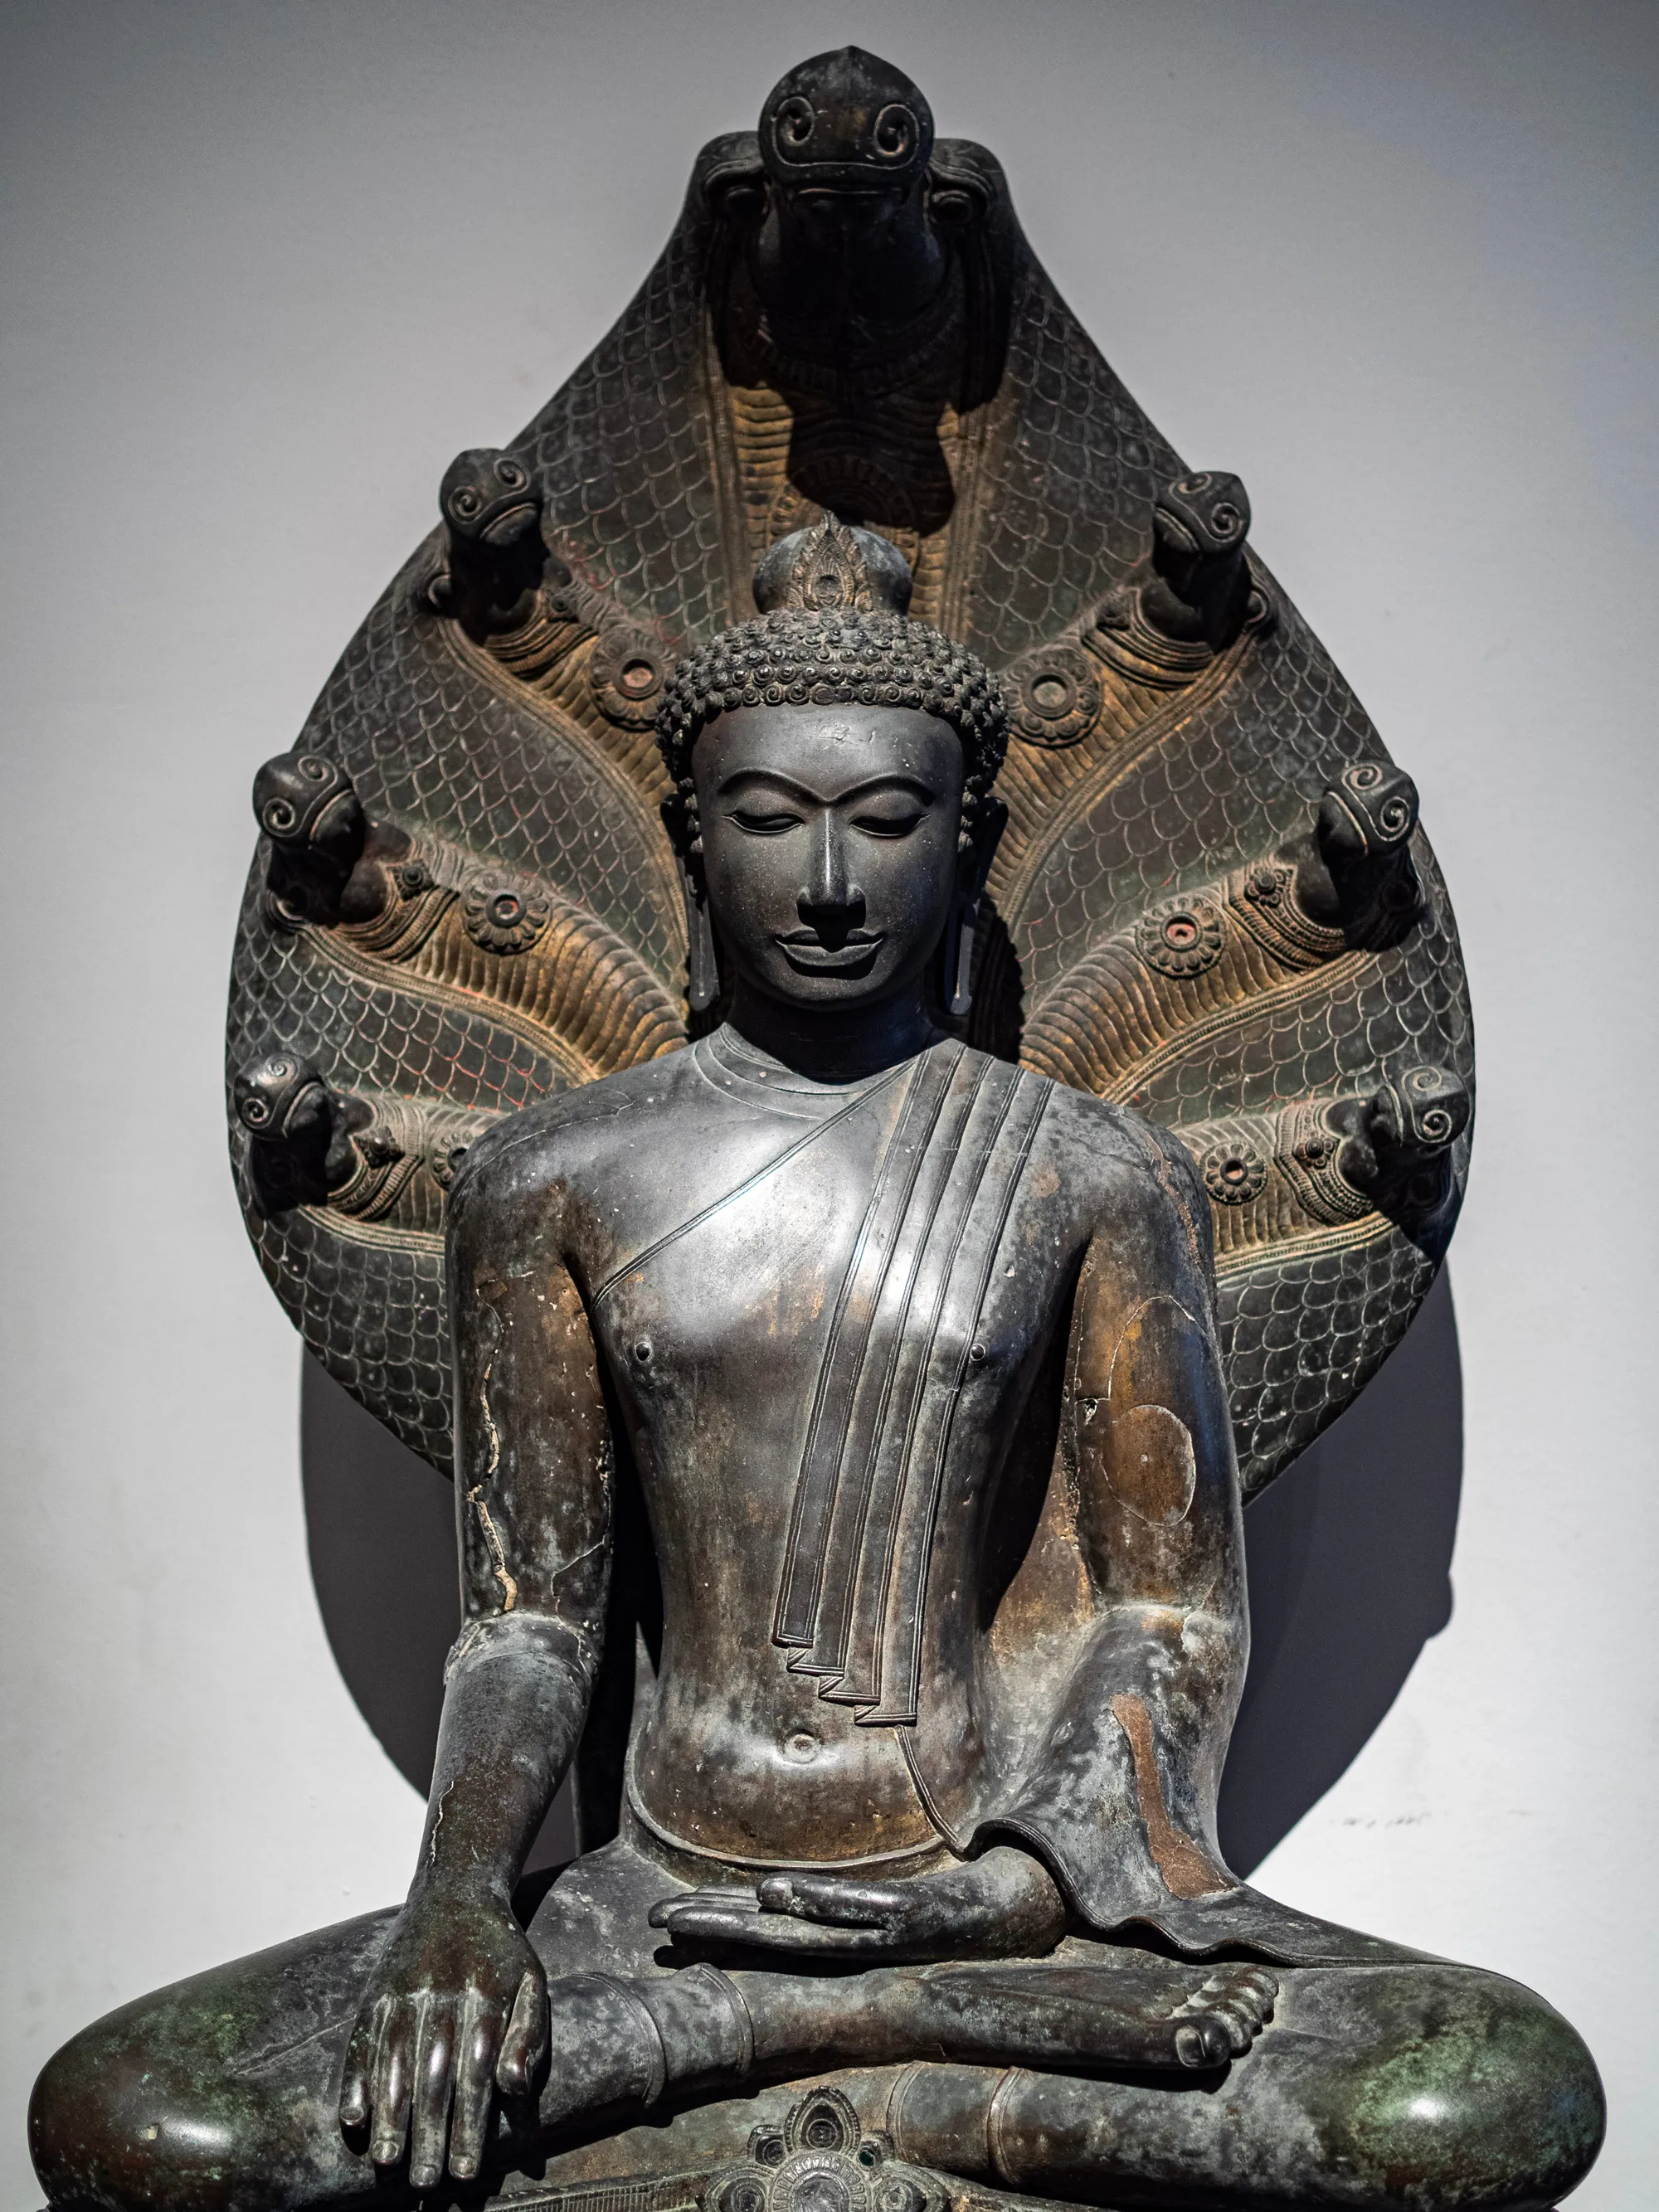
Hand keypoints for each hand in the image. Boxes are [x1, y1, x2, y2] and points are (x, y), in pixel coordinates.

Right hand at [338, 1875, 546, 2188]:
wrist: (456, 1891)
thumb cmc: (500, 1952)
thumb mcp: (530, 1982)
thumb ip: (529, 2035)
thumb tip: (514, 2090)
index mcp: (485, 1994)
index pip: (476, 2072)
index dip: (470, 2125)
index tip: (467, 2171)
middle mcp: (441, 1992)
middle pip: (433, 2075)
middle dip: (429, 2133)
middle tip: (426, 2182)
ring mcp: (403, 1990)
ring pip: (393, 2062)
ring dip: (389, 2116)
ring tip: (388, 2161)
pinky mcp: (376, 1990)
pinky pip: (361, 2040)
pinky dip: (353, 2080)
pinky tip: (352, 2118)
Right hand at [648, 1844, 1066, 1961]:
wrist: (1029, 1908)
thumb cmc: (957, 1903)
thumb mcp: (894, 1896)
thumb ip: (843, 1894)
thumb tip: (786, 1881)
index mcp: (850, 1935)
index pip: (769, 1932)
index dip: (714, 1925)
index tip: (661, 1920)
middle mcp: (864, 1943)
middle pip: (779, 1938)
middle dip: (719, 1930)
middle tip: (661, 1923)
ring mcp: (893, 1932)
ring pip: (817, 1930)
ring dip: (765, 1921)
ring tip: (721, 1906)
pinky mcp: (925, 1916)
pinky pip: (868, 1908)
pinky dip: (824, 1902)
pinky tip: (784, 1890)